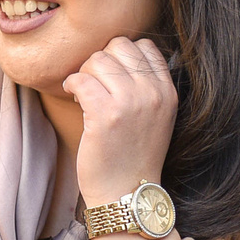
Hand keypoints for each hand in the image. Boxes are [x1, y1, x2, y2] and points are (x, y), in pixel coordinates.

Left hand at [63, 36, 176, 206]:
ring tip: (84, 96)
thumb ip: (146, 87)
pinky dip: (71, 84)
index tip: (110, 77)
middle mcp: (153, 93)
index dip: (121, 56)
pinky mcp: (105, 115)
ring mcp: (131, 103)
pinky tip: (73, 97)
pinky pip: (81, 79)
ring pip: (98, 59)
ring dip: (84, 74)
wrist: (127, 194)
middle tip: (93, 85)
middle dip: (100, 61)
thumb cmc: (133, 156)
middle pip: (119, 45)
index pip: (144, 46)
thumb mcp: (155, 117)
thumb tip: (117, 56)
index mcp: (167, 91)